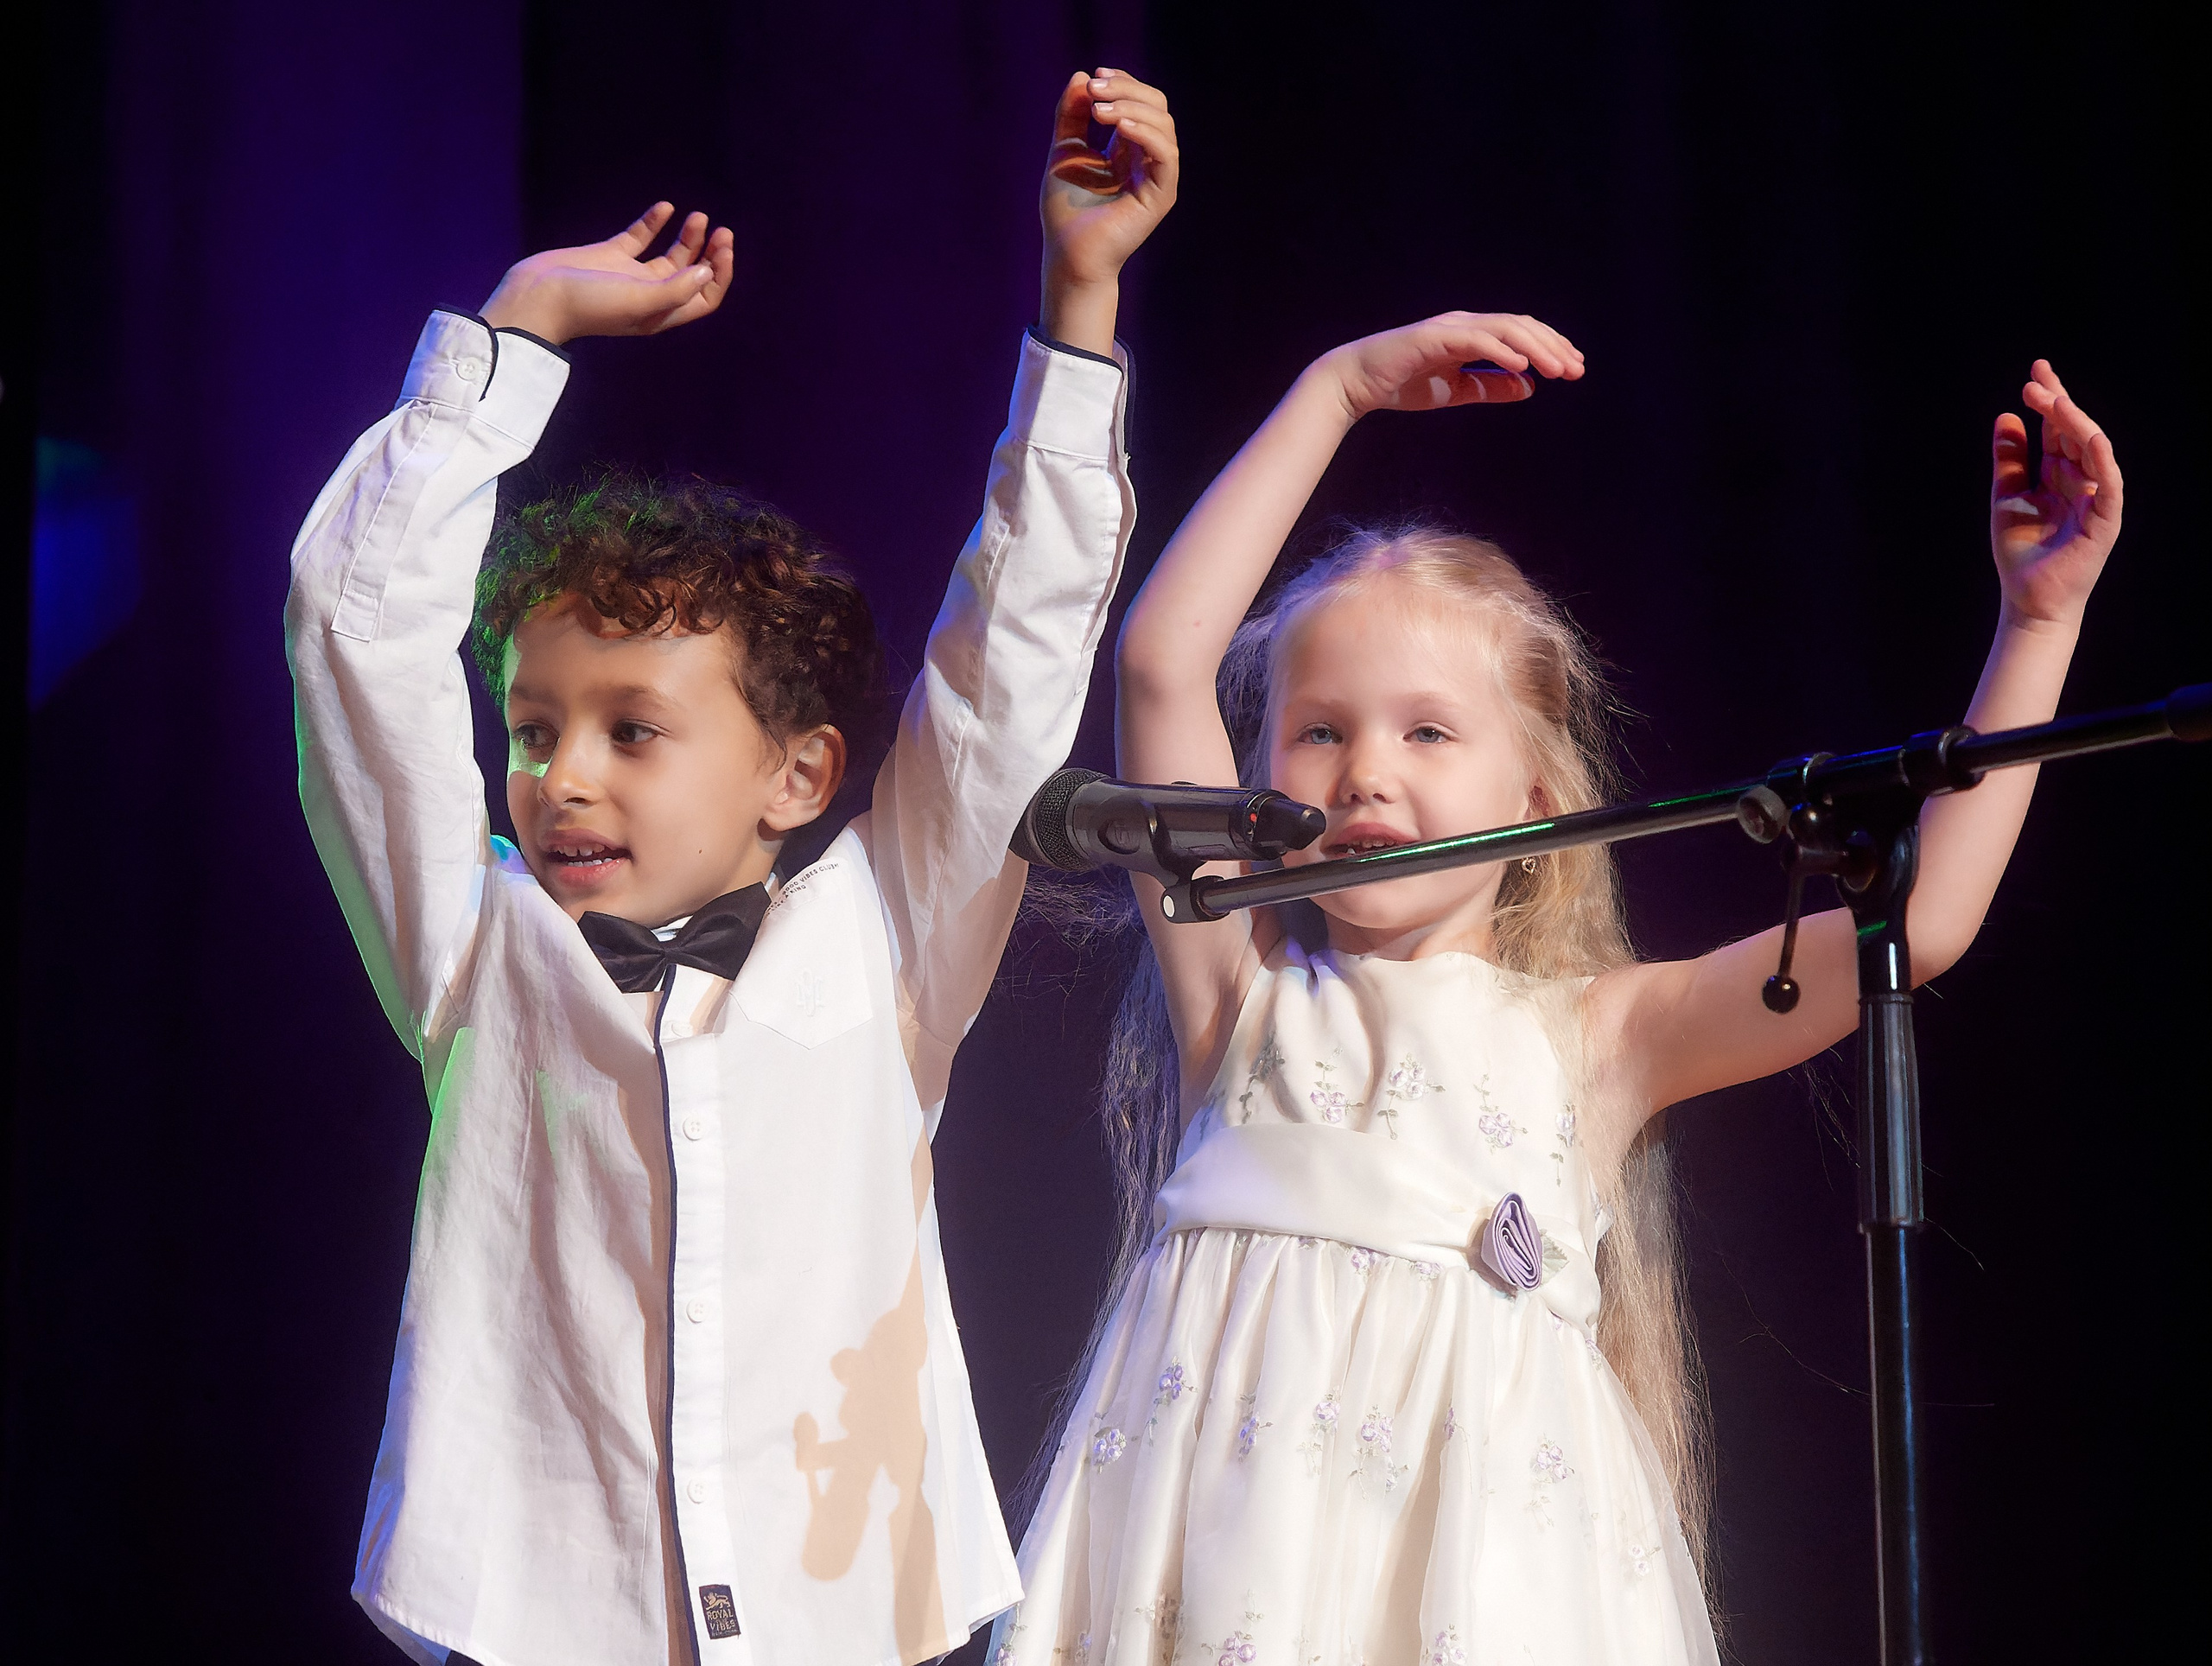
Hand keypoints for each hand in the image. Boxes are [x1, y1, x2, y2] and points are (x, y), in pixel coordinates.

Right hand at [480, 203, 734, 345]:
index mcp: (661, 313)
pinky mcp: (610, 255)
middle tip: (721, 230)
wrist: (538, 296)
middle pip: (692, 274)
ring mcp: (630, 274)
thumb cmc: (588, 305)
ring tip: (699, 217)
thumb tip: (705, 272)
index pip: (704, 298)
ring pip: (670, 255)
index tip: (723, 248)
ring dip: (688, 237)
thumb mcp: (638, 301)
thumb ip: (675, 289)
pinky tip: (666, 207)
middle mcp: (650, 295)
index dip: (720, 275)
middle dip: (710, 253)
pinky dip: (654, 222)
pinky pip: (640, 237)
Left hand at [1040, 69, 1179, 353]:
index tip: (1093, 78)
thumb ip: (1071, 114)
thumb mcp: (1065, 149)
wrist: (1068, 254)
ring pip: (1163, 124)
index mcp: (1129, 147)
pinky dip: (1145, 133)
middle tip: (1094, 90)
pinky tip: (1119, 127)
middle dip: (1126, 90)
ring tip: (1098, 111)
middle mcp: (1148, 159)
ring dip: (1131, 108)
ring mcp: (1158, 177)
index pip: (1140, 102)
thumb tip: (1082, 76)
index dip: (1122, 83)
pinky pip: (1165, 154)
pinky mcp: (1162, 194)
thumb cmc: (1065, 210)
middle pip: (1157, 106)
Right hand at [1315, 311, 1583, 421]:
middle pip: (1520, 327)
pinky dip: (1502, 351)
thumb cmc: (1401, 385)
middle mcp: (1464, 323)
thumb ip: (1490, 387)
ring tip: (1558, 370)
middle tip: (1577, 371)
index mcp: (1471, 333)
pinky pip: (1476, 340)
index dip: (1550, 347)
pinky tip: (1523, 367)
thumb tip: (1529, 387)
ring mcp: (1449, 327)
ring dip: (1535, 349)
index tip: (1573, 368)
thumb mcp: (1455, 391)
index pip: (1520, 333)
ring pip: (1504, 330)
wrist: (1356, 383)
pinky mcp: (1433, 338)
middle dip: (1552, 347)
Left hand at [1989, 360, 2121, 629]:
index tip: (2036, 372)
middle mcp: (2082, 481)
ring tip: (2054, 400)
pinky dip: (2101, 458)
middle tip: (2035, 380)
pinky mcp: (2105, 520)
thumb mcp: (2008, 497)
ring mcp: (2097, 499)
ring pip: (2094, 450)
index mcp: (2060, 475)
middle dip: (2058, 404)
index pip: (2058, 430)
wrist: (2027, 601)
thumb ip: (2010, 459)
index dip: (2050, 401)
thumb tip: (2006, 416)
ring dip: (2076, 422)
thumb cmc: (2020, 553)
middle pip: (2076, 432)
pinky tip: (2088, 435)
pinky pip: (2109, 483)